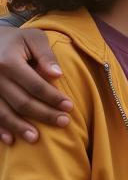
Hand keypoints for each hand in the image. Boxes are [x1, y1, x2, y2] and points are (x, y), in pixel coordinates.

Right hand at [0, 27, 71, 143]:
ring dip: (19, 127)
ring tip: (36, 139)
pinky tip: (11, 140)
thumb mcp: (33, 38)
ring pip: (3, 112)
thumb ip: (46, 55)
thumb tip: (57, 75)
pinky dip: (0, 129)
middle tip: (63, 122)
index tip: (69, 107)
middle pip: (21, 101)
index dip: (53, 98)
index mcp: (9, 62)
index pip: (35, 85)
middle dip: (43, 114)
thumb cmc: (16, 40)